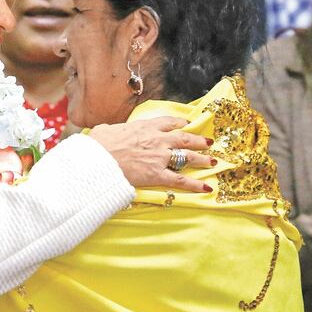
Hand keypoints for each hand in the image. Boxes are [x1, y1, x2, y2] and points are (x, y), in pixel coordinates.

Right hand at [89, 116, 213, 191]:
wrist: (99, 159)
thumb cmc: (99, 144)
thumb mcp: (106, 130)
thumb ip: (113, 130)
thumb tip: (104, 131)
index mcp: (144, 127)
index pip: (168, 122)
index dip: (179, 123)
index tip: (186, 124)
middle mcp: (157, 139)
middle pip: (183, 138)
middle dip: (198, 140)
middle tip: (208, 142)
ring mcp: (159, 157)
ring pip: (187, 156)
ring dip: (202, 159)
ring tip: (213, 161)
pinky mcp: (157, 175)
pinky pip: (180, 180)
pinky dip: (195, 185)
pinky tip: (206, 188)